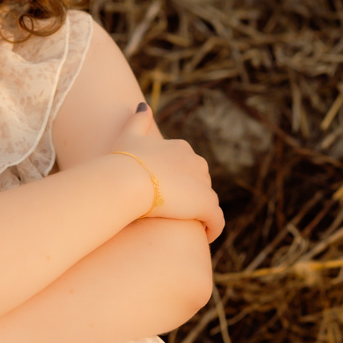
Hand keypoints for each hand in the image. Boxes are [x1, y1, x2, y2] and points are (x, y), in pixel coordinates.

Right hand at [111, 103, 224, 242]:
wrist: (128, 181)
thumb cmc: (124, 160)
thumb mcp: (129, 135)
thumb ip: (138, 119)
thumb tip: (143, 105)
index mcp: (181, 149)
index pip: (188, 166)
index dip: (180, 181)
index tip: (170, 195)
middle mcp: (197, 163)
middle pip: (200, 183)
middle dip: (192, 197)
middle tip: (178, 214)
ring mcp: (203, 184)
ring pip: (209, 201)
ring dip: (203, 213)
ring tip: (191, 227)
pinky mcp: (206, 205)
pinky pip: (217, 220)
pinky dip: (214, 228)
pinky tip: (206, 236)